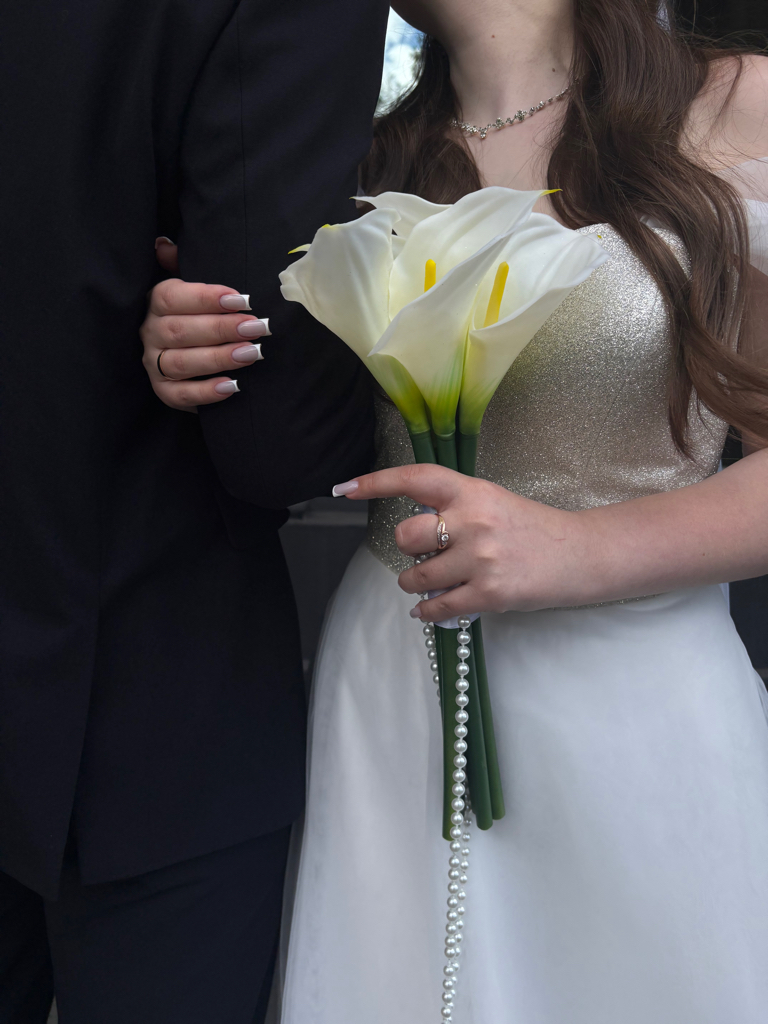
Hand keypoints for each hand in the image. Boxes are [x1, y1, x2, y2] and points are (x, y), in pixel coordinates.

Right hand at [141, 239, 270, 410]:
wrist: (186, 357)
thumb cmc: (195, 314)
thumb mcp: (189, 287)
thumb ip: (181, 265)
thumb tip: (164, 243)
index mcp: (155, 303)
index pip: (172, 296)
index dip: (205, 297)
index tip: (241, 299)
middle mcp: (150, 333)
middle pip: (181, 330)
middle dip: (221, 329)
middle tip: (257, 327)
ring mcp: (154, 364)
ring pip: (181, 363)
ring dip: (218, 358)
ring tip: (252, 353)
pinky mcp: (163, 392)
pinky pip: (181, 395)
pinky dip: (206, 392)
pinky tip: (233, 386)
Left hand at [334, 464, 595, 620]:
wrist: (581, 555)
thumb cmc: (533, 529)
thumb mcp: (492, 502)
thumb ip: (454, 509)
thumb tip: (414, 532)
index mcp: (472, 491)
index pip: (416, 479)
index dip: (376, 482)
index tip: (345, 487)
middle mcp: (473, 521)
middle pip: (407, 536)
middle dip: (408, 548)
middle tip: (427, 552)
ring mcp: (481, 559)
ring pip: (417, 576)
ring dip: (415, 583)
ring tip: (430, 582)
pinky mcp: (489, 594)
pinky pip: (438, 607)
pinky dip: (429, 611)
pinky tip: (432, 608)